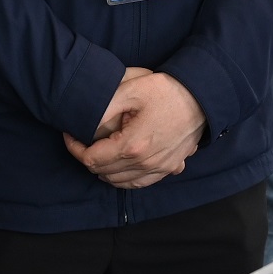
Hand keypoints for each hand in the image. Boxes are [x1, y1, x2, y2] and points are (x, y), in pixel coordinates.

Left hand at [67, 66, 205, 188]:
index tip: (70, 135)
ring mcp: (159, 169)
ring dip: (104, 169)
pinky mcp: (170, 168)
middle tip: (84, 140)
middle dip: (88, 157)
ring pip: (119, 182)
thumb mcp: (129, 90)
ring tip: (100, 151)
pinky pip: (139, 183)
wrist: (202, 97)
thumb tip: (82, 125)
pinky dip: (124, 177)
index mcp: (131, 146)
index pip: (90, 159)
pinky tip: (121, 165)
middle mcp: (145, 164)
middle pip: (102, 172)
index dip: (75, 148)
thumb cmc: (166, 91)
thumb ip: (102, 108)